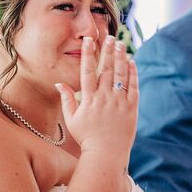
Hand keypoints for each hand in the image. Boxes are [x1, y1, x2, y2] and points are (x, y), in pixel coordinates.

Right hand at [55, 34, 137, 159]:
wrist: (106, 154)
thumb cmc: (86, 137)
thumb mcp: (72, 119)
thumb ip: (66, 99)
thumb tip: (58, 83)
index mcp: (88, 99)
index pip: (87, 71)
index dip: (88, 53)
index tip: (89, 40)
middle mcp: (104, 98)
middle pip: (106, 69)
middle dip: (108, 51)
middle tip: (110, 37)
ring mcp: (119, 103)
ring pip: (120, 75)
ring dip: (121, 58)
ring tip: (121, 44)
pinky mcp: (131, 109)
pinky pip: (133, 87)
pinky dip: (133, 74)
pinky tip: (131, 62)